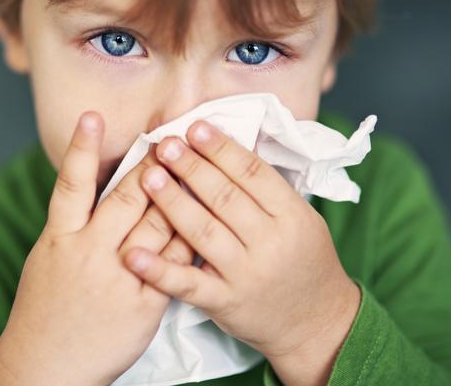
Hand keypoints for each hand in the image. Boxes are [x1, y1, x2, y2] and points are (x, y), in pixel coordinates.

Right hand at [0, 111, 193, 385]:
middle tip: (171, 137)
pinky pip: (175, 264)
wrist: (48, 365)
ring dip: (179, 194)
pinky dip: (191, 240)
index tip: (93, 116)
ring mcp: (119, 278)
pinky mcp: (145, 303)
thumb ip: (72, 223)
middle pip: (127, 199)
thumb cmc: (45, 307)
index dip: (81, 148)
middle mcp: (89, 252)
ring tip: (195, 165)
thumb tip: (93, 187)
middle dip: (152, 166)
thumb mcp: (48, 258)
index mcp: (60, 238)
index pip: (71, 184)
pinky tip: (209, 218)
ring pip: (158, 225)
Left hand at [122, 120, 360, 385]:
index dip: (222, 148)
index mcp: (293, 216)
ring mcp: (246, 275)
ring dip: (172, 202)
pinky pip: (188, 284)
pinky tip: (132, 252)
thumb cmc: (305, 261)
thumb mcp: (302, 219)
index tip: (195, 127)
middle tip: (165, 144)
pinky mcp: (224, 303)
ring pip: (203, 232)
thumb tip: (231, 147)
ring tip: (148, 175)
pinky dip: (159, 269)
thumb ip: (269, 190)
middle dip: (192, 167)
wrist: (318, 323)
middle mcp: (270, 243)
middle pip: (225, 197)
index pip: (253, 174)